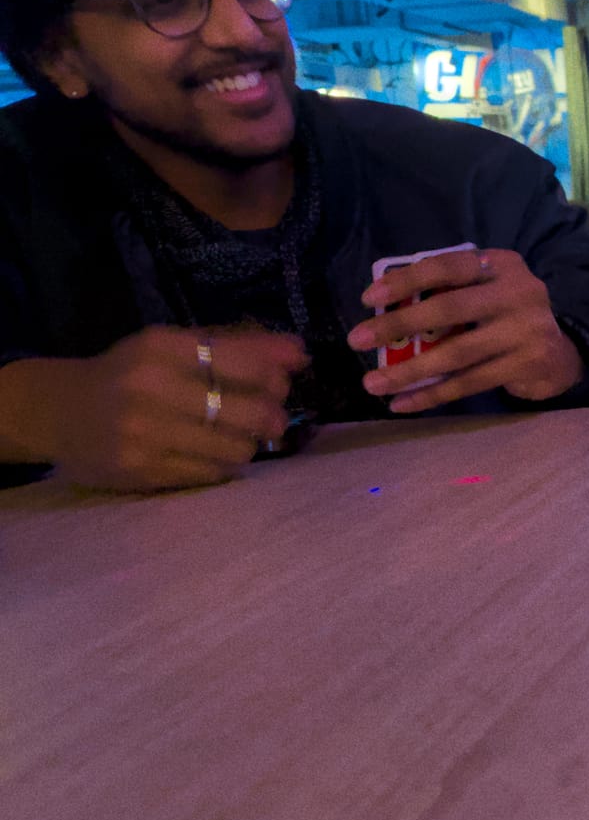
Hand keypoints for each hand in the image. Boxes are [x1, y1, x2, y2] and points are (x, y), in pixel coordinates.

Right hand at [56, 326, 304, 490]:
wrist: (59, 411)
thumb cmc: (130, 373)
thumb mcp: (173, 346)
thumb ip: (237, 346)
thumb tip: (298, 354)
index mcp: (161, 348)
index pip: (247, 363)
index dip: (277, 376)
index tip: (284, 380)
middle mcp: (151, 389)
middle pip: (252, 412)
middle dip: (273, 416)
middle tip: (271, 417)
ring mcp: (144, 434)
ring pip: (237, 449)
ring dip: (248, 444)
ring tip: (235, 435)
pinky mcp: (141, 471)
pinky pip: (212, 473)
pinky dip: (222, 464)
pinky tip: (207, 452)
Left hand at [347, 248, 583, 412]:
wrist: (562, 354)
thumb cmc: (507, 317)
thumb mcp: (487, 291)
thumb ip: (451, 292)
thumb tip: (386, 307)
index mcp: (501, 265)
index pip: (447, 266)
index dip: (406, 280)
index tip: (368, 299)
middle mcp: (518, 293)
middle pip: (449, 309)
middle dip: (397, 324)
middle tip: (357, 340)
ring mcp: (526, 331)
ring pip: (456, 353)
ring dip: (408, 371)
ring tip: (372, 384)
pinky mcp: (527, 365)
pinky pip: (469, 383)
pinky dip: (432, 395)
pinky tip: (403, 403)